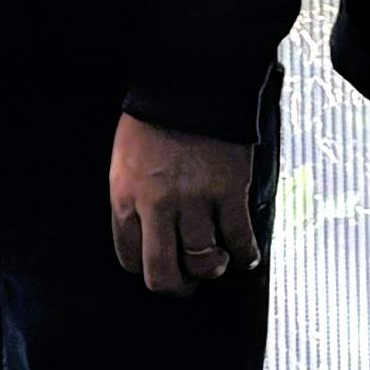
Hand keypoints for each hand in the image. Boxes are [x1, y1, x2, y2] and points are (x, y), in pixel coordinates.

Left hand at [108, 120, 257, 294]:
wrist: (189, 83)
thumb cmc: (154, 120)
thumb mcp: (125, 162)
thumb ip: (133, 200)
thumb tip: (148, 236)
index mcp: (124, 197)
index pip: (130, 259)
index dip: (148, 270)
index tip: (160, 267)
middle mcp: (156, 205)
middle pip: (163, 273)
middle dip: (177, 286)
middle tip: (188, 283)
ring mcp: (194, 200)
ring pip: (203, 262)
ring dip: (212, 268)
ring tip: (217, 260)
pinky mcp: (229, 192)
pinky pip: (239, 240)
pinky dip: (244, 254)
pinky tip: (245, 254)